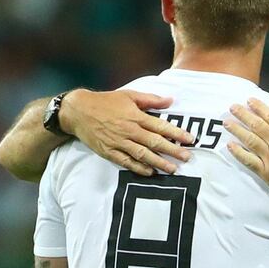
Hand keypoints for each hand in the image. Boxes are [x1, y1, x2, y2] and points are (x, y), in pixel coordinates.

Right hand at [60, 89, 194, 175]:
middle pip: (154, 142)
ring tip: (172, 169)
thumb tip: (170, 100)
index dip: (176, 133)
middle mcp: (129, 130)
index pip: (160, 126)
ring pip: (142, 155)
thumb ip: (151, 99)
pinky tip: (150, 172)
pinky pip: (126, 162)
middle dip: (172, 151)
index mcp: (135, 116)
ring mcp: (119, 142)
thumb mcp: (129, 95)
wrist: (79, 111)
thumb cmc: (106, 102)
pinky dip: (138, 168)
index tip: (190, 139)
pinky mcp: (109, 152)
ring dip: (158, 163)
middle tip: (187, 158)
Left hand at [224, 98, 268, 204]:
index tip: (249, 101)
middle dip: (244, 115)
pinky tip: (230, 146)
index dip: (260, 107)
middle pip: (258, 125)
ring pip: (251, 141)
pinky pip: (249, 161)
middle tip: (232, 107)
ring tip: (227, 122)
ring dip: (238, 130)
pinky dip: (239, 153)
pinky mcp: (267, 173)